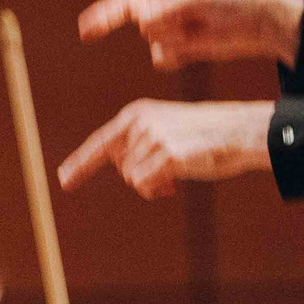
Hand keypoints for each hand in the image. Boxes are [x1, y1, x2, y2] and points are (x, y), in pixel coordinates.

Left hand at [56, 100, 273, 198]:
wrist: (238, 131)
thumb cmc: (205, 134)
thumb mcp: (167, 129)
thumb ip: (141, 144)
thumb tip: (125, 172)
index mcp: (137, 113)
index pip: (101, 142)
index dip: (82, 164)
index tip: (65, 181)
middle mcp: (140, 122)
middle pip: (119, 167)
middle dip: (138, 176)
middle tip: (165, 178)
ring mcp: (152, 137)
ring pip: (132, 179)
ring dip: (151, 184)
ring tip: (174, 176)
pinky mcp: (166, 154)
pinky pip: (145, 185)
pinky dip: (156, 190)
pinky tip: (174, 185)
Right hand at [77, 0, 303, 69]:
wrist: (259, 21)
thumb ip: (168, 9)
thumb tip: (139, 22)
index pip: (125, 1)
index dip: (103, 15)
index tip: (85, 30)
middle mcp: (160, 5)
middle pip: (141, 25)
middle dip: (164, 27)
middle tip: (190, 21)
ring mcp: (169, 27)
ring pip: (152, 44)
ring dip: (174, 42)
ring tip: (200, 30)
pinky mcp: (179, 47)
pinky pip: (162, 59)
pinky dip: (177, 56)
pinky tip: (197, 45)